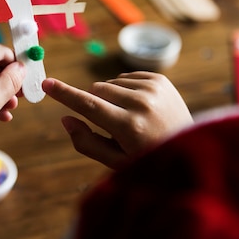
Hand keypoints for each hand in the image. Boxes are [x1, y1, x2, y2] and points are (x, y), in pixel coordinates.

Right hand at [43, 72, 192, 168]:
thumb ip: (86, 142)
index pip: (88, 105)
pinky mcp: (160, 79)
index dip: (64, 94)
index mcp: (129, 127)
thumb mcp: (116, 161)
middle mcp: (142, 104)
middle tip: (112, 124)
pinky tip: (139, 107)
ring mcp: (153, 89)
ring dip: (111, 97)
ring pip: (110, 83)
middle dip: (94, 103)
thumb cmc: (148, 160)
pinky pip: (126, 77)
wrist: (192, 149)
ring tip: (131, 118)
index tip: (46, 84)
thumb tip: (65, 119)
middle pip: (96, 90)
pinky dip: (125, 90)